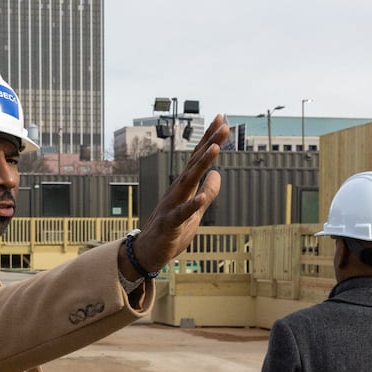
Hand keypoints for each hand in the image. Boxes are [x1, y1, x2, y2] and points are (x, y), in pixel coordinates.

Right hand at [120, 115, 230, 276]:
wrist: (148, 252)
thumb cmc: (171, 231)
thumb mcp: (196, 212)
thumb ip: (208, 193)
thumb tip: (218, 174)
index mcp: (185, 187)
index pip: (198, 159)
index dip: (210, 140)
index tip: (220, 119)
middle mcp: (177, 191)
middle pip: (195, 164)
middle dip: (209, 144)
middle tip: (223, 125)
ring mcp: (172, 206)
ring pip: (188, 182)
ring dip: (201, 165)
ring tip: (215, 149)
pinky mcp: (169, 224)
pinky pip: (181, 214)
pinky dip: (191, 205)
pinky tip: (200, 198)